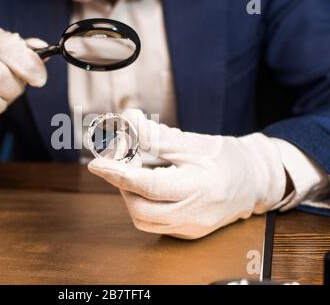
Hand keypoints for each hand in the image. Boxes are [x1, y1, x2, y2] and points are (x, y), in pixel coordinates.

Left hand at [88, 109, 286, 238]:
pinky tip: (150, 186)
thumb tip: (128, 121)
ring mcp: (190, 227)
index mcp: (198, 188)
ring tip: (139, 173)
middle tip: (125, 162)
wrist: (255, 180)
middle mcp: (193, 215)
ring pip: (144, 220)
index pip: (149, 186)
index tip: (97, 164)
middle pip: (140, 209)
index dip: (119, 174)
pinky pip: (155, 223)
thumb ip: (158, 136)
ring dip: (132, 195)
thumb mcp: (192, 143)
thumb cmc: (227, 158)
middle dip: (124, 185)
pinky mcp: (188, 231)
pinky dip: (144, 204)